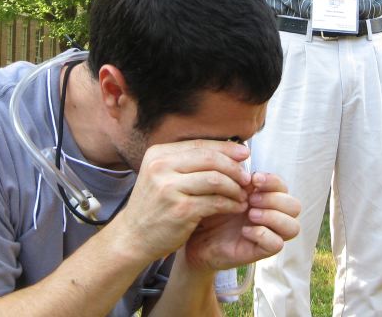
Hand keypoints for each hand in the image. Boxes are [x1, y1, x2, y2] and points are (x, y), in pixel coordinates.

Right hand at [110, 140, 252, 263]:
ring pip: (216, 179)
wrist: (133, 236)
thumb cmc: (154, 205)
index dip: (226, 147)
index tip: (245, 153)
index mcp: (158, 154)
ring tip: (242, 194)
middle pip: (210, 159)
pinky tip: (236, 207)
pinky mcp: (180, 210)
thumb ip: (187, 162)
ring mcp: (169, 188)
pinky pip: (215, 202)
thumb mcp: (162, 175)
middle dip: (234, 167)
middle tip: (247, 177)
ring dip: (235, 187)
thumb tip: (227, 149)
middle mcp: (161, 167)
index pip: (200, 144)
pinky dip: (230, 204)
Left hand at [183, 172, 300, 271]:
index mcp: (265, 196)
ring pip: (293, 226)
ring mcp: (268, 233)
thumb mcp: (222, 187)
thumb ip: (235, 173)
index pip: (283, 186)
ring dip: (273, 216)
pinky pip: (277, 244)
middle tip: (251, 199)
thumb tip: (245, 153)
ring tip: (250, 214)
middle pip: (294, 206)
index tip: (254, 179)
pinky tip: (244, 230)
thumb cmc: (209, 207)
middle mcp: (271, 215)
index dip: (273, 181)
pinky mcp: (260, 251)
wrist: (194, 236)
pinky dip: (263, 234)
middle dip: (274, 199)